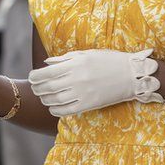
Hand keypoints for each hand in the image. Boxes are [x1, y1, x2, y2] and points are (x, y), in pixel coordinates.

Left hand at [28, 48, 163, 116]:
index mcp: (75, 64)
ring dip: (45, 99)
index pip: (46, 73)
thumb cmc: (109, 60)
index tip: (32, 77)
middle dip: (37, 88)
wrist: (132, 75)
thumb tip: (47, 63)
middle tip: (35, 88)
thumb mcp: (87, 54)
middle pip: (48, 87)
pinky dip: (56, 110)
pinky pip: (67, 111)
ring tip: (43, 97)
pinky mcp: (89, 105)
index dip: (35, 77)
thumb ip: (65, 59)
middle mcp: (77, 79)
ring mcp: (83, 93)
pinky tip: (53, 107)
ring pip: (55, 100)